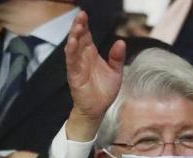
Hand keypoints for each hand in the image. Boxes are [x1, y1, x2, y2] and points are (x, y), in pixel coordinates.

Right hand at [65, 11, 124, 140]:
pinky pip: (71, 62)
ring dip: (74, 37)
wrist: (98, 108)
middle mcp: (82, 57)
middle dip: (79, 26)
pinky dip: (71, 52)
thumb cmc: (104, 89)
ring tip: (77, 26)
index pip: (87, 36)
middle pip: (79, 38)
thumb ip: (117, 57)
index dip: (85, 25)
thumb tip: (121, 42)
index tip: (85, 13)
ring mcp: (77, 66)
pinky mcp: (74, 76)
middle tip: (81, 15)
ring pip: (73, 48)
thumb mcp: (115, 72)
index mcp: (91, 54)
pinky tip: (72, 43)